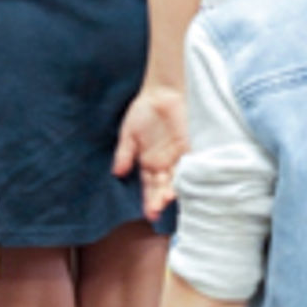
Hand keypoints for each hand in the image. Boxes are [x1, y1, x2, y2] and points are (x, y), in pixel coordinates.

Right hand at [113, 83, 189, 218]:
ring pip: (176, 178)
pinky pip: (189, 163)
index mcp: (148, 163)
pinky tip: (186, 183)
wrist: (161, 92)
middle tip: (158, 211)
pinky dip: (187, 173)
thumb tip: (117, 173)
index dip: (150, 201)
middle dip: (160, 200)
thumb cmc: (142, 111)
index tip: (150, 214)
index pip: (149, 187)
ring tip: (169, 199)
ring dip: (173, 189)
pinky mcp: (187, 146)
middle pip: (162, 187)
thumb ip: (125, 153)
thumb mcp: (129, 133)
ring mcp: (176, 156)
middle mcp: (163, 164)